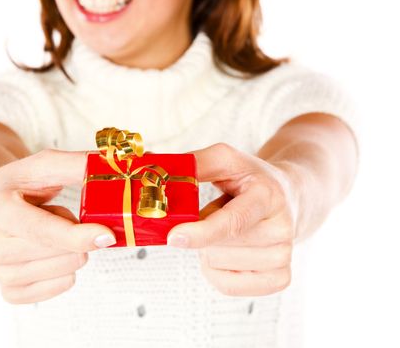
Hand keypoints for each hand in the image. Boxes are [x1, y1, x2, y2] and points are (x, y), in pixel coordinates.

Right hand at [0, 149, 115, 303]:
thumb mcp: (44, 164)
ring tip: (51, 231)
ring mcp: (0, 273)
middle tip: (57, 215)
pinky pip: (62, 286)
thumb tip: (116, 167)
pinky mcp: (11, 292)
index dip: (78, 236)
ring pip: (68, 271)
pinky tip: (50, 252)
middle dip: (77, 233)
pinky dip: (68, 269)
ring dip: (72, 250)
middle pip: (64, 254)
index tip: (107, 235)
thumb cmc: (19, 184)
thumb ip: (77, 165)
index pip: (44, 232)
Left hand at [167, 143, 298, 295]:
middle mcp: (281, 228)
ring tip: (226, 230)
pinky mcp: (280, 278)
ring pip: (217, 265)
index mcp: (267, 196)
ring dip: (208, 249)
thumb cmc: (250, 178)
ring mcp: (283, 256)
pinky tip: (228, 251)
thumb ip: (193, 164)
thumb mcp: (226, 160)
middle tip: (215, 214)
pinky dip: (216, 270)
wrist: (289, 197)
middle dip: (201, 232)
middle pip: (217, 247)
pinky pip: (227, 285)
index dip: (201, 232)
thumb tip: (156, 168)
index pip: (233, 221)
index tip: (174, 237)